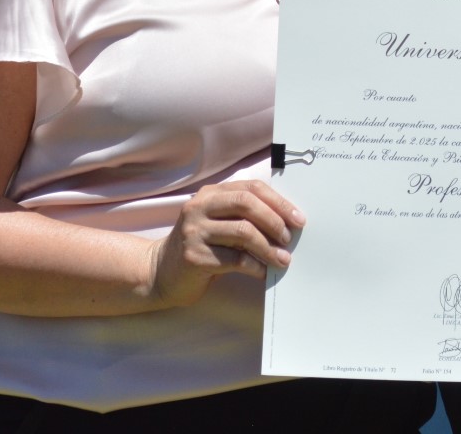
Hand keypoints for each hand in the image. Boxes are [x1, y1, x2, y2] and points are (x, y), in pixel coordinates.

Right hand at [149, 179, 303, 308]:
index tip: (298, 219)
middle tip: (290, 238)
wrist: (161, 272)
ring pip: (243, 232)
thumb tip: (287, 224)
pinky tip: (264, 272)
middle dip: (275, 221)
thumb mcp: (219, 224)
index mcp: (210, 194)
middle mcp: (199, 207)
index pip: (251, 188)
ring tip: (283, 259)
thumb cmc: (201, 247)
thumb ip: (244, 217)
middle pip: (246, 203)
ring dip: (269, 247)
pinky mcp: (194, 256)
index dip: (278, 202)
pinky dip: (256, 266)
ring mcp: (194, 231)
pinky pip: (235, 259)